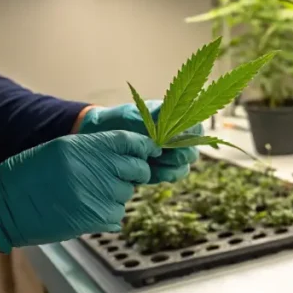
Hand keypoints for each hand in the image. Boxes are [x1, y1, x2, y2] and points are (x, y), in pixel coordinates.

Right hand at [0, 131, 160, 251]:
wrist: (4, 205)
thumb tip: (130, 152)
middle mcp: (96, 168)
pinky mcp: (95, 219)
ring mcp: (98, 195)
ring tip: (90, 195)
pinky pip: (117, 215)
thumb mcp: (62, 149)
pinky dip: (108, 214)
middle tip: (119, 177)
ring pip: (127, 193)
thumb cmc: (30, 175)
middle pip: (137, 169)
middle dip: (134, 173)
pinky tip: (87, 210)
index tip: (149, 152)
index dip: (144, 147)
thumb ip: (96, 149)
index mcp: (86, 146)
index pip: (131, 142)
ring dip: (116, 195)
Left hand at [77, 102, 199, 182]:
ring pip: (184, 165)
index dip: (190, 135)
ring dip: (171, 167)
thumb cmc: (115, 122)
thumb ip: (150, 124)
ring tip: (152, 164)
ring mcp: (168, 154)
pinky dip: (163, 175)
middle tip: (158, 153)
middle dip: (178, 154)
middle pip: (192, 149)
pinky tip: (149, 172)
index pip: (196, 127)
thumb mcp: (130, 118)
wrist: (97, 138)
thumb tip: (167, 133)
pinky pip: (173, 175)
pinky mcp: (160, 168)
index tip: (172, 139)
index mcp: (172, 119)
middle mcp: (174, 137)